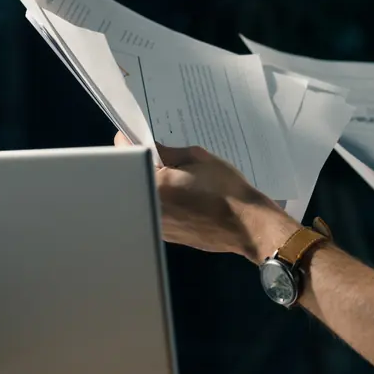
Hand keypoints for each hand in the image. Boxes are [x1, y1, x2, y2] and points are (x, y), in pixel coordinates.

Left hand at [114, 132, 297, 260]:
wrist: (247, 226)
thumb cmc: (226, 189)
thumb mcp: (199, 159)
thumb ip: (168, 151)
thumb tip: (150, 145)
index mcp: (153, 184)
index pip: (126, 155)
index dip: (131, 142)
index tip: (139, 137)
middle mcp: (148, 206)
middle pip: (134, 177)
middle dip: (145, 165)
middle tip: (166, 159)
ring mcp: (157, 224)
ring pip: (146, 195)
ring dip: (155, 185)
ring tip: (180, 180)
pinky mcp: (168, 236)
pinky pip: (158, 211)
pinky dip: (165, 201)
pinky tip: (187, 199)